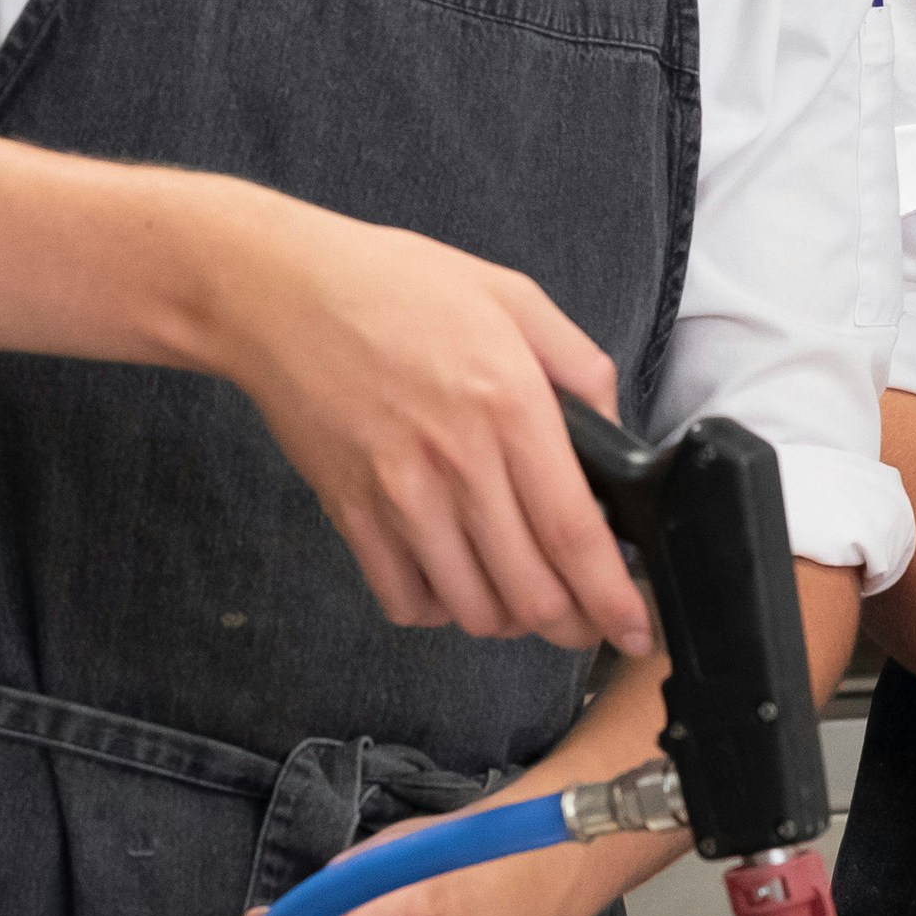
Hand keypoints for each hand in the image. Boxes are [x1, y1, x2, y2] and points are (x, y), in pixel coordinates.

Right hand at [184, 190, 649, 656]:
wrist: (280, 293)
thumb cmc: (395, 286)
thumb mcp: (512, 297)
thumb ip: (580, 366)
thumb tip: (616, 436)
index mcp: (510, 405)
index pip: (574, 534)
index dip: (612, 598)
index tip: (635, 629)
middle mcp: (458, 461)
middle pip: (530, 591)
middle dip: (573, 624)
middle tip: (588, 619)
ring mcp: (399, 495)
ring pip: (472, 609)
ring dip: (509, 621)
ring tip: (522, 596)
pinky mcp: (352, 513)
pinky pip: (405, 600)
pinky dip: (438, 609)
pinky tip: (454, 579)